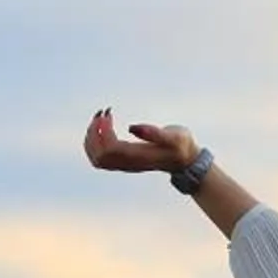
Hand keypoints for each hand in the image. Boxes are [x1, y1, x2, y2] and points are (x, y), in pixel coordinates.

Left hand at [83, 108, 199, 174]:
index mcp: (137, 157)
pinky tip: (100, 127)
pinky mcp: (123, 162)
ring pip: (96, 158)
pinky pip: (99, 158)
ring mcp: (124, 165)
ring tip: (98, 118)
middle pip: (99, 155)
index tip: (108, 112)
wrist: (185, 161)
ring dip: (91, 137)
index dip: (103, 130)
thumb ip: (157, 133)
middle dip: (94, 132)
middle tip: (101, 113)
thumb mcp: (176, 136)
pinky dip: (94, 143)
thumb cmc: (181, 146)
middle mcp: (127, 164)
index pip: (110, 148)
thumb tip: (132, 127)